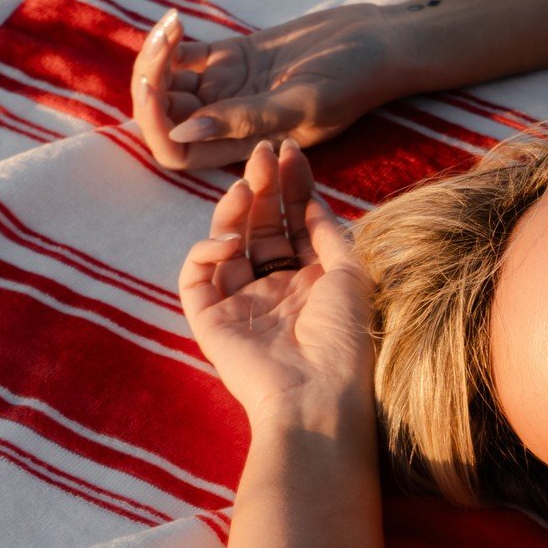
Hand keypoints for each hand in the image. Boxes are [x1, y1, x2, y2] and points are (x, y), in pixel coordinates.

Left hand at [132, 2, 406, 171]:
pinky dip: (170, 39)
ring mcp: (230, 88)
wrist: (381, 42)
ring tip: (172, 28)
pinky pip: (183, 56)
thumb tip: (184, 130)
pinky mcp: (233, 58)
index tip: (158, 86)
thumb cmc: (355, 78)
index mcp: (246, 146)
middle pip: (164, 116)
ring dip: (156, 57)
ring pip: (168, 83)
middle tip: (165, 46)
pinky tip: (178, 21)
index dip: (157, 125)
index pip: (177, 151)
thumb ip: (247, 118)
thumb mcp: (304, 101)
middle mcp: (231, 122)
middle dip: (150, 84)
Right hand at [179, 140, 375, 426]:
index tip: (290, 150)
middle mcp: (276, 288)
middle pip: (261, 226)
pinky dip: (206, 252)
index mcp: (313, 280)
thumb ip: (330, 234)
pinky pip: (197, 276)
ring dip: (234, 212)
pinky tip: (228, 242)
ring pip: (228, 244)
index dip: (292, 186)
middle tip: (262, 153)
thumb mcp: (350, 275)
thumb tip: (313, 200)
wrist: (316, 396)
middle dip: (262, 187)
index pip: (296, 222)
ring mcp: (242, 303)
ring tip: (245, 186)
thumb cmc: (344, 339)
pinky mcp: (211, 320)